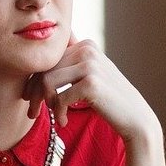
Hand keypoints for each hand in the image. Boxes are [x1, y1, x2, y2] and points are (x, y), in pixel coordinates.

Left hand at [22, 33, 160, 142]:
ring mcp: (90, 65)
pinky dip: (58, 113)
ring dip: (46, 102)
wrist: (135, 118)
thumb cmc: (109, 99)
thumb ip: (71, 63)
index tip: (29, 97)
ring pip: (47, 81)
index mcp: (86, 44)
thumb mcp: (89, 75)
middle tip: (33, 112)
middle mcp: (88, 49)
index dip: (34, 78)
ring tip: (55, 115)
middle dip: (35, 93)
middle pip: (44, 68)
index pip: (49, 58)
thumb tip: (38, 58)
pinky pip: (58, 98)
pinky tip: (64, 121)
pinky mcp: (91, 83)